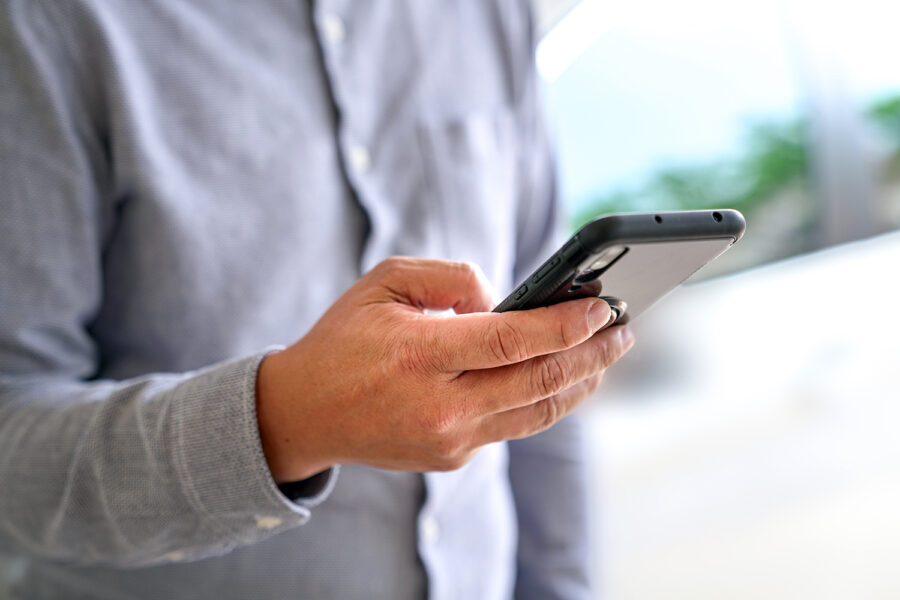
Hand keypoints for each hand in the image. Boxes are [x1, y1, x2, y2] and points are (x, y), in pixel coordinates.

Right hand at [256, 257, 633, 481]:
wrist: (305, 412)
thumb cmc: (345, 338)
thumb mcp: (385, 282)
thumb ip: (450, 278)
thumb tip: (505, 300)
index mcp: (420, 354)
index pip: (513, 340)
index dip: (566, 324)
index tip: (602, 307)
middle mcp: (440, 404)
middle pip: (539, 381)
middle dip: (592, 354)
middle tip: (624, 330)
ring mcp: (450, 438)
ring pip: (537, 412)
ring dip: (582, 383)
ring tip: (609, 355)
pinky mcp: (453, 457)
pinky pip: (513, 426)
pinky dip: (547, 401)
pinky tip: (566, 379)